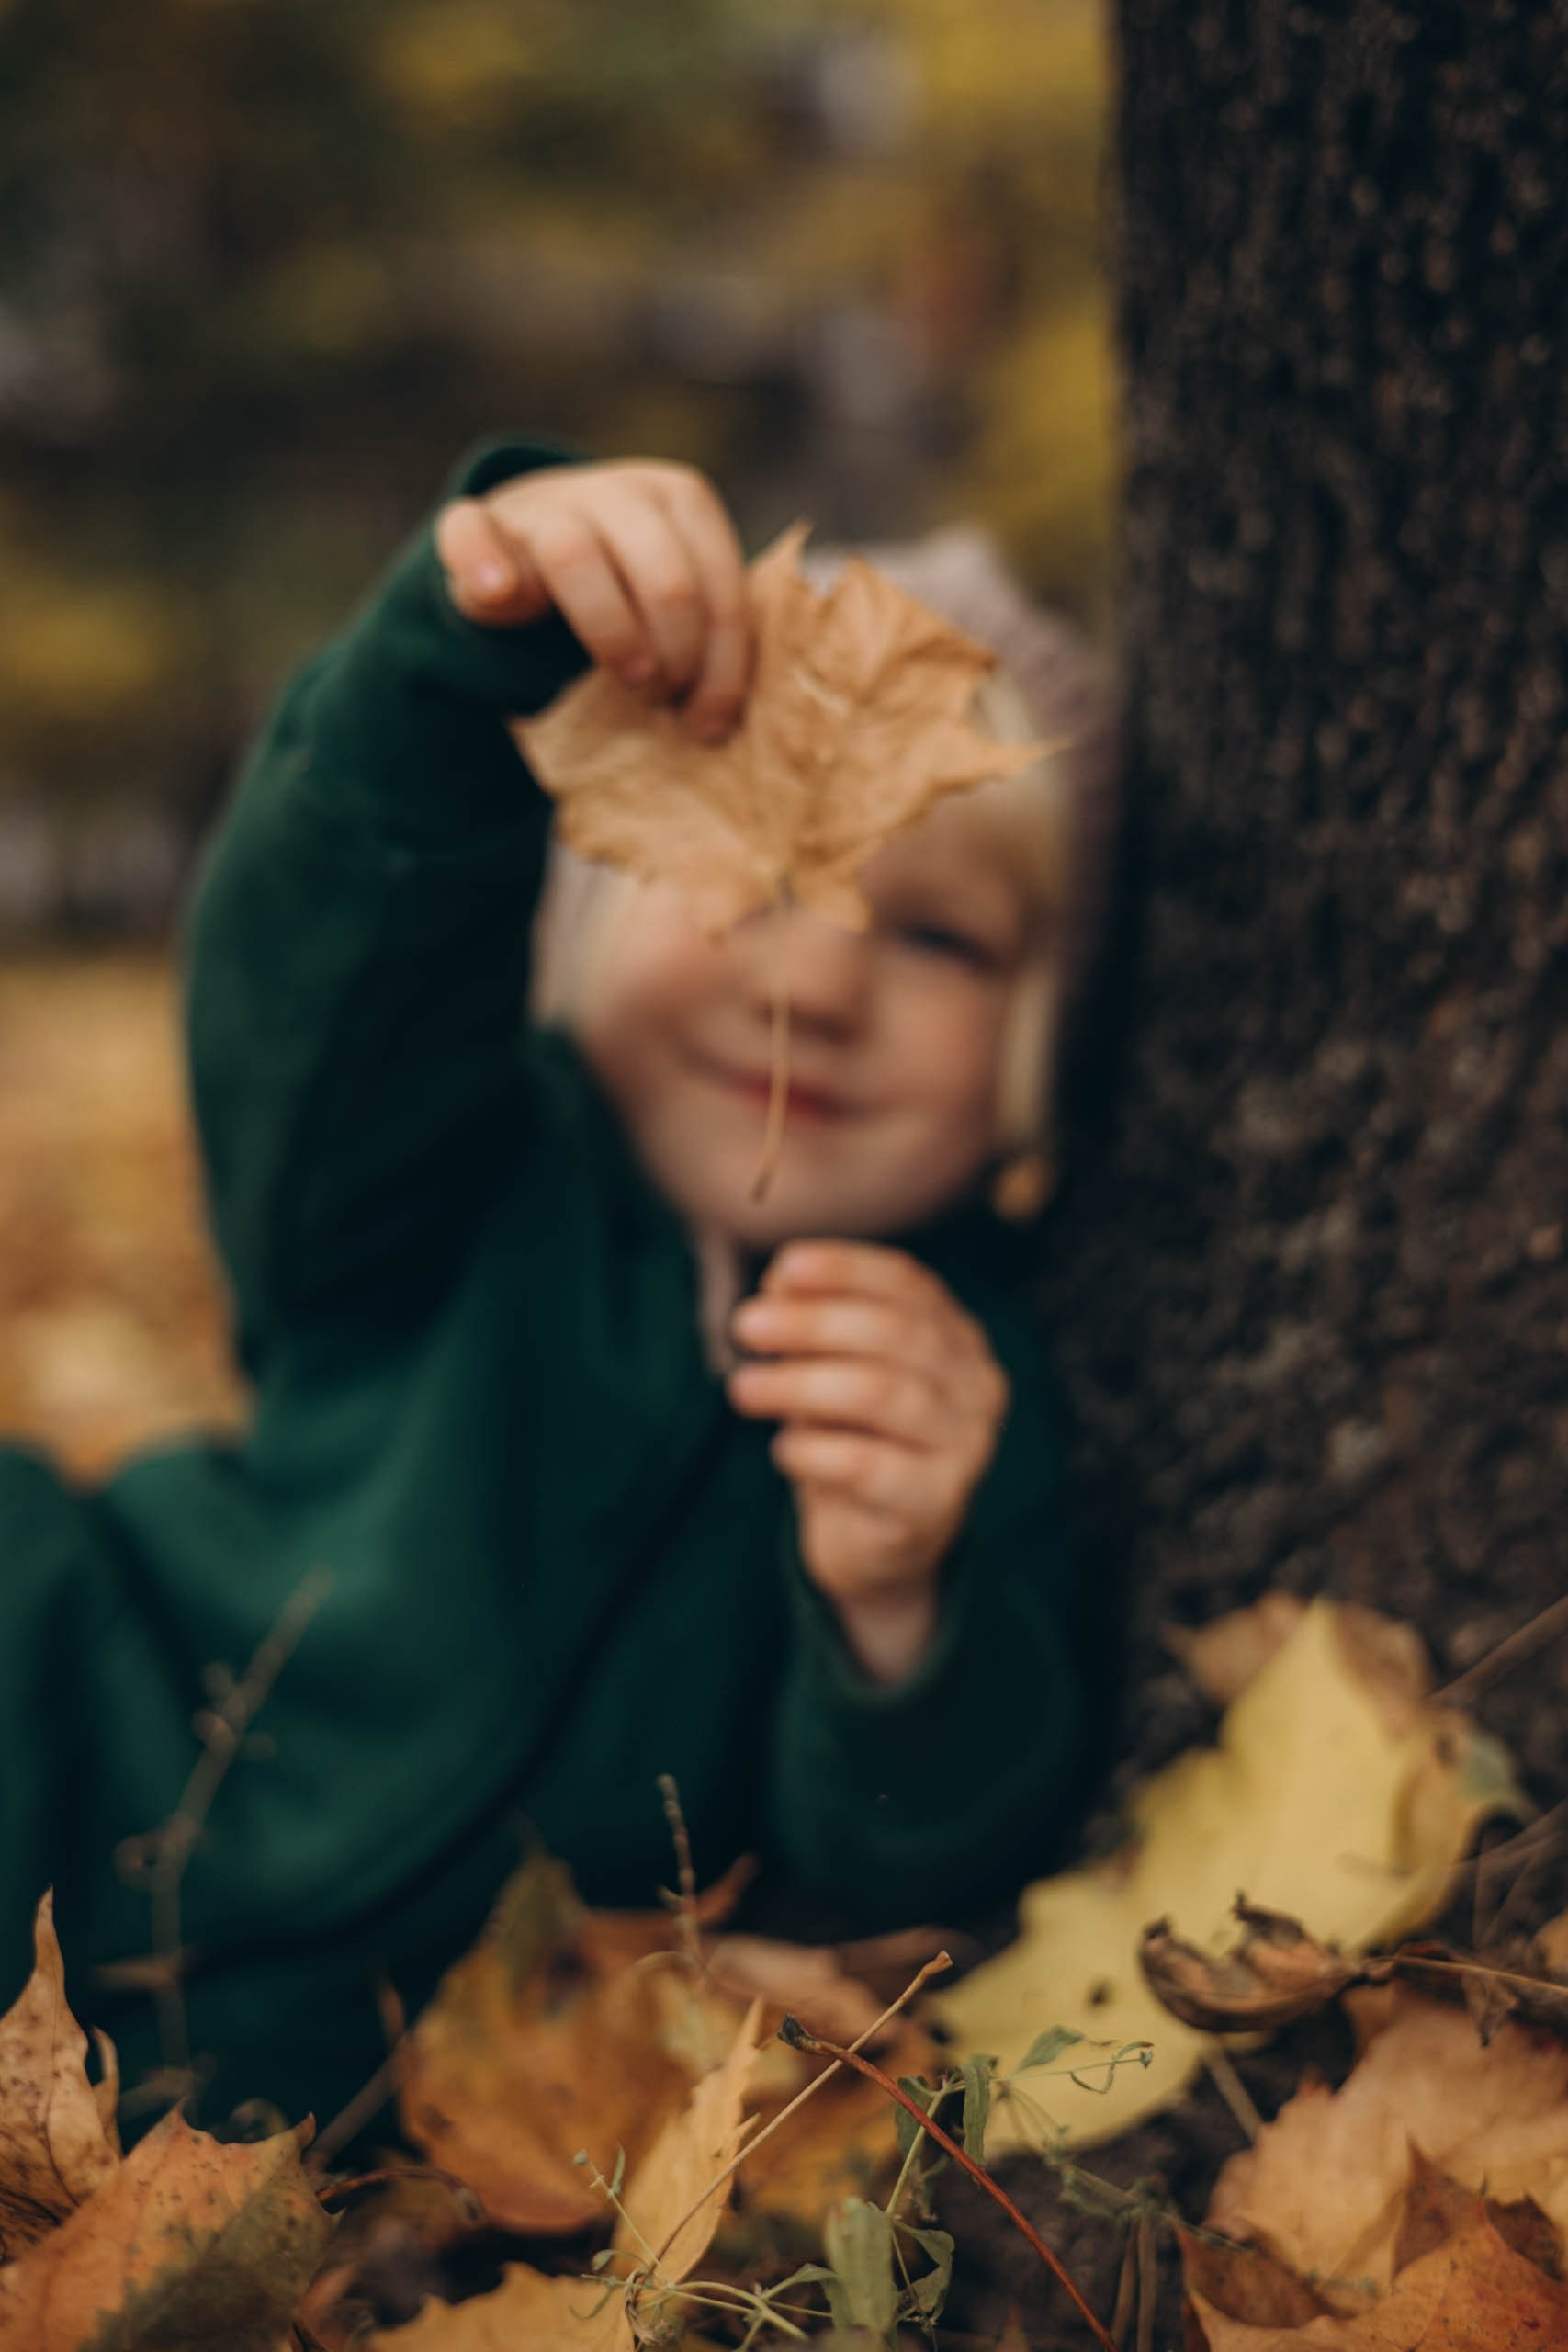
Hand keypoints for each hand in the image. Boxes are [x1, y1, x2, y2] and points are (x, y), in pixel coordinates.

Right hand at [434, 458, 751, 741]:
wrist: (533, 541)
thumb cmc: (622, 584)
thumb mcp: (674, 597)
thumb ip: (705, 635)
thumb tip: (719, 724)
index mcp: (681, 501)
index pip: (718, 589)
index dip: (721, 668)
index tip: (708, 723)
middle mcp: (618, 491)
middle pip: (665, 578)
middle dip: (676, 656)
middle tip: (663, 700)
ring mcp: (544, 505)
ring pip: (574, 553)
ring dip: (610, 630)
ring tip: (626, 677)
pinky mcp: (479, 522)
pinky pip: (469, 530)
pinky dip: (481, 561)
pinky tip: (498, 594)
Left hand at [727, 1241, 1009, 1684]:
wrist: (879, 1540)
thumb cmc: (852, 1435)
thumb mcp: (828, 1370)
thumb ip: (811, 1320)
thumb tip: (780, 1281)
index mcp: (956, 1335)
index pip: (907, 1283)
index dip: (846, 1268)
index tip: (784, 1266)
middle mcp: (976, 1383)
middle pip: (896, 1332)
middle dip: (813, 1323)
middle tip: (746, 1325)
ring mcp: (966, 1444)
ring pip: (881, 1394)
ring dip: (800, 1384)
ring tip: (742, 1388)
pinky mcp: (937, 1502)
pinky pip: (868, 1466)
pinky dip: (814, 1450)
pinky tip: (782, 1448)